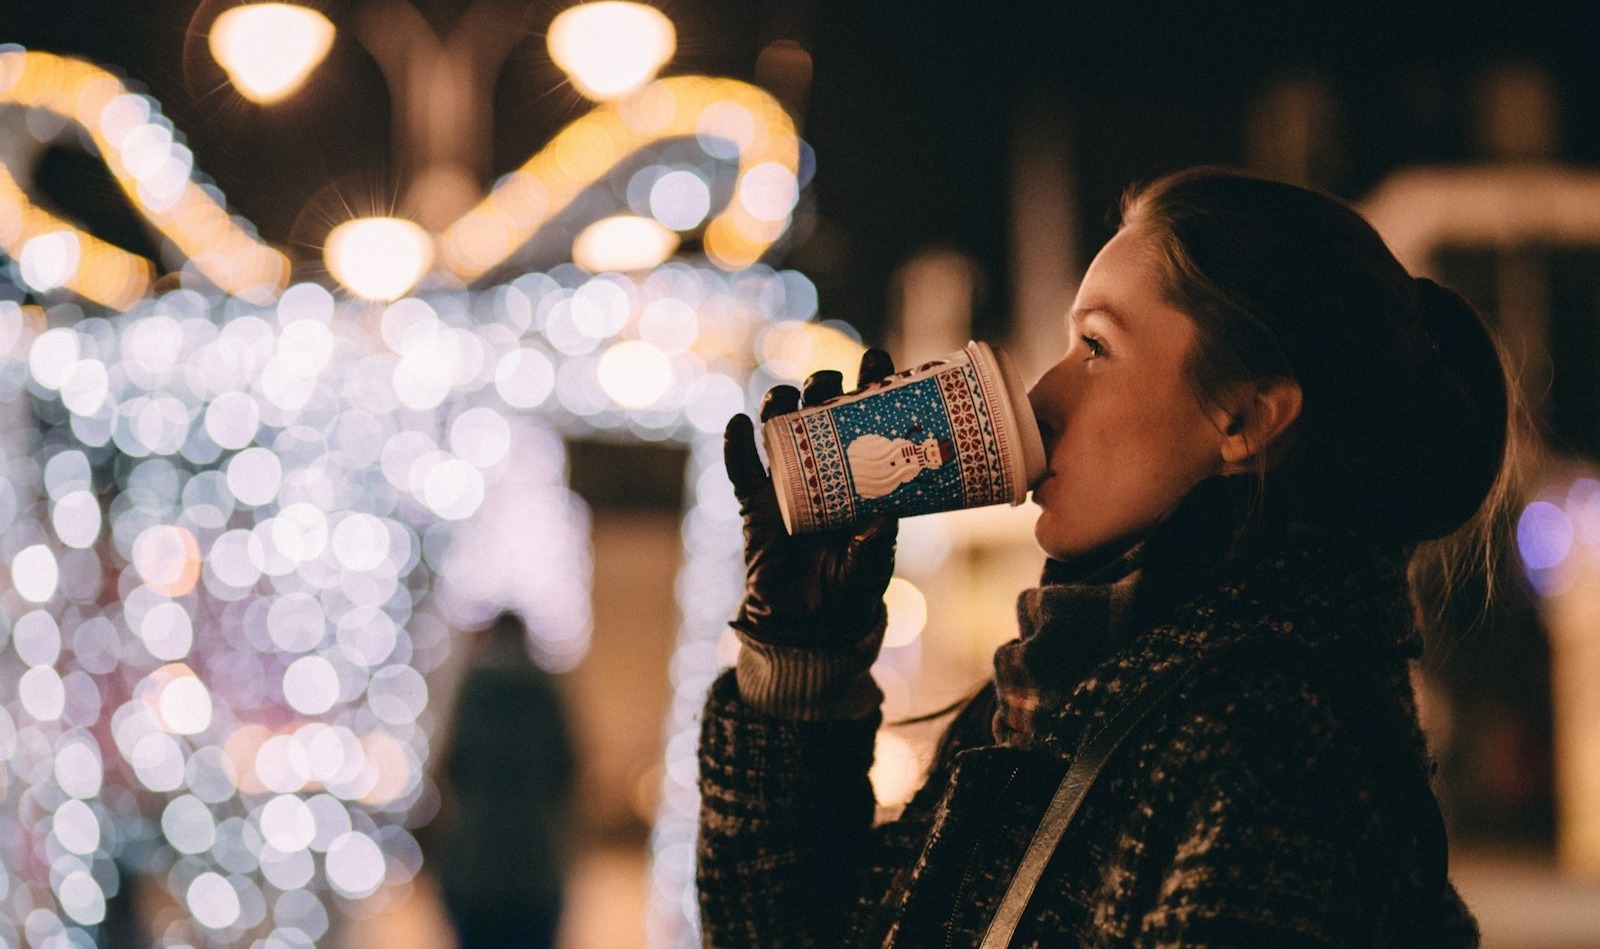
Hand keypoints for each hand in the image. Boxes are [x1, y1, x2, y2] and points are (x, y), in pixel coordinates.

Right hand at [724, 349, 898, 644]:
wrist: (808, 626)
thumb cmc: (848, 591)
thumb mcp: (869, 569)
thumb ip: (874, 546)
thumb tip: (882, 517)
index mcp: (860, 477)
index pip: (867, 421)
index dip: (870, 386)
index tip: (877, 360)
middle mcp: (823, 471)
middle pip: (820, 413)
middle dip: (823, 387)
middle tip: (830, 383)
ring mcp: (786, 484)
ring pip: (779, 430)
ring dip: (780, 406)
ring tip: (785, 397)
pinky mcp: (755, 506)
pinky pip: (741, 470)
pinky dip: (736, 446)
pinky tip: (739, 425)